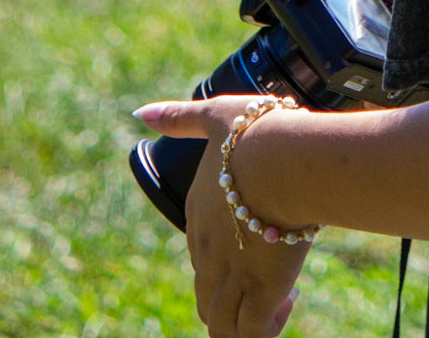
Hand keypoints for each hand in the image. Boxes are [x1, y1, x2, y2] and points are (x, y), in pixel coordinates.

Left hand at [135, 98, 312, 337]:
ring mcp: (232, 277)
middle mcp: (208, 253)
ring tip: (280, 296)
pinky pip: (254, 332)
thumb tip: (140, 113)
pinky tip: (289, 298)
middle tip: (268, 274)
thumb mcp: (214, 115)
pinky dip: (268, 326)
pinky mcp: (262, 293)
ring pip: (222, 326)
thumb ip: (179, 117)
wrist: (283, 159)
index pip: (201, 255)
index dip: (228, 256)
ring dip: (248, 321)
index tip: (258, 238)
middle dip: (234, 296)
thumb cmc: (256, 134)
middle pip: (206, 299)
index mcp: (198, 216)